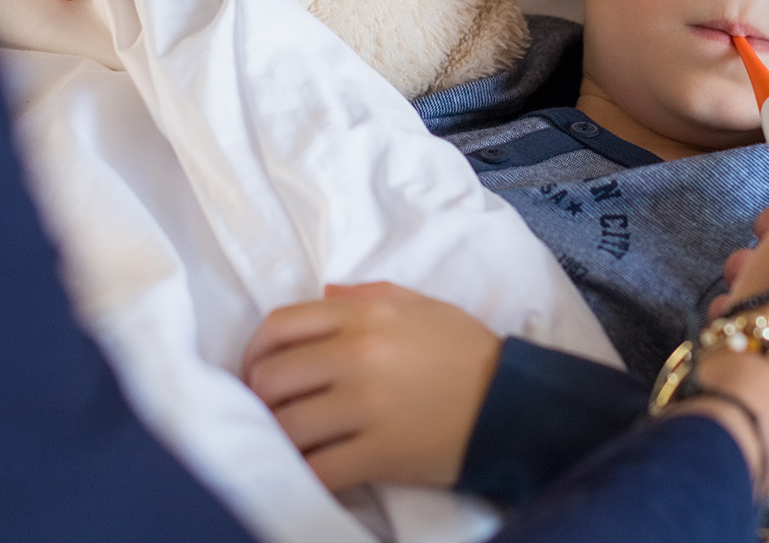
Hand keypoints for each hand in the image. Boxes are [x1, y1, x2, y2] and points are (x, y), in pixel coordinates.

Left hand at [240, 282, 501, 490]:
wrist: (514, 402)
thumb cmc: (466, 351)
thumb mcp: (421, 305)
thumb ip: (367, 295)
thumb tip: (323, 294)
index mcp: (365, 315)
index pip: (280, 325)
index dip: (254, 351)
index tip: (256, 371)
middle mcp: (358, 355)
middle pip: (272, 377)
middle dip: (259, 398)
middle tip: (268, 412)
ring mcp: (367, 406)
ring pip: (287, 425)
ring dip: (277, 438)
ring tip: (285, 443)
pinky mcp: (380, 453)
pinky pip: (319, 469)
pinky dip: (304, 474)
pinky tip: (308, 471)